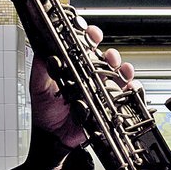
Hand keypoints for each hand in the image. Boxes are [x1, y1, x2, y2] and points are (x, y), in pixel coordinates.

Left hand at [29, 25, 134, 147]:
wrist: (53, 136)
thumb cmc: (46, 112)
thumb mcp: (39, 88)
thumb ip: (41, 70)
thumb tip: (41, 53)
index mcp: (74, 67)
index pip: (84, 47)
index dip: (88, 37)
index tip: (89, 32)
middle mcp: (89, 76)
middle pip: (106, 59)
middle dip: (110, 53)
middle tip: (109, 55)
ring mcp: (101, 90)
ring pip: (118, 74)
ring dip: (123, 69)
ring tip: (121, 69)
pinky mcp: (109, 104)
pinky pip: (125, 95)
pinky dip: (132, 89)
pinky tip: (130, 87)